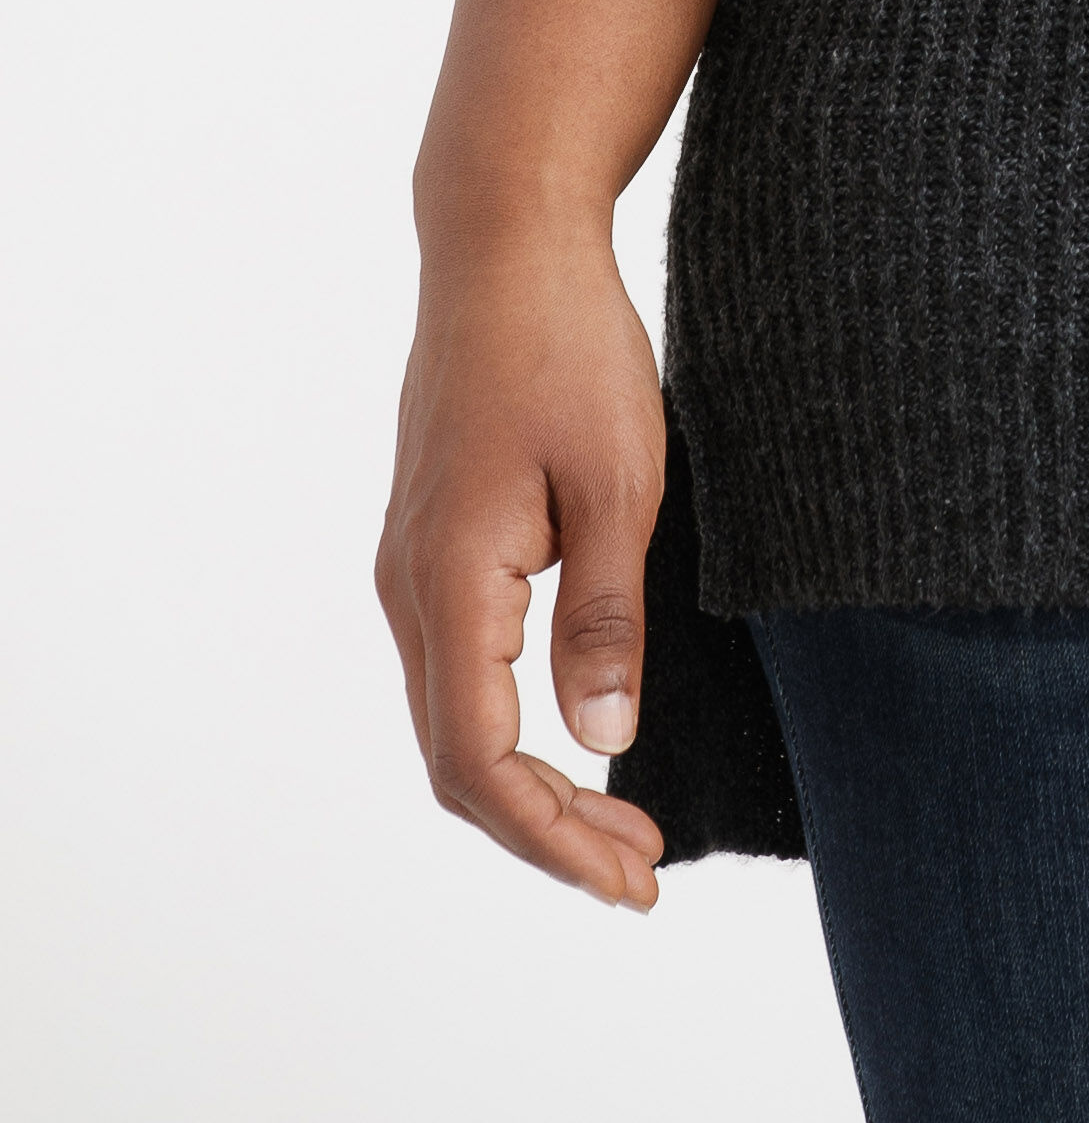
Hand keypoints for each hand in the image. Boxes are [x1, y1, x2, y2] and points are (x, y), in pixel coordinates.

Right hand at [375, 214, 669, 907]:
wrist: (504, 244)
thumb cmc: (569, 346)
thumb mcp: (619, 477)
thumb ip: (604, 615)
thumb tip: (603, 743)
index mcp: (450, 580)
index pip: (478, 763)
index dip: (552, 838)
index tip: (632, 879)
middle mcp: (410, 588)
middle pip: (458, 763)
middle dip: (549, 834)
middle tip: (643, 874)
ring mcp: (413, 567)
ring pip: (454, 721)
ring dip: (533, 788)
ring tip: (625, 827)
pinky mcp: (433, 544)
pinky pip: (460, 671)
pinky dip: (515, 729)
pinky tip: (577, 737)